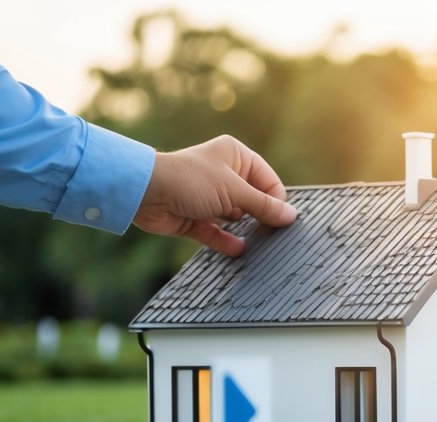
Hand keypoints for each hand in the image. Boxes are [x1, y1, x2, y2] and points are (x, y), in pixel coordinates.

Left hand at [133, 135, 297, 256]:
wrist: (144, 192)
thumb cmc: (189, 180)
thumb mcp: (234, 191)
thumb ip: (264, 206)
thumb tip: (291, 216)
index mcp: (235, 157)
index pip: (268, 180)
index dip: (275, 200)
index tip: (280, 218)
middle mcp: (223, 175)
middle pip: (253, 200)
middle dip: (261, 217)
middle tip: (272, 233)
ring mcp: (209, 198)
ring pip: (236, 218)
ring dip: (244, 230)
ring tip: (258, 243)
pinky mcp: (196, 218)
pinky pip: (217, 233)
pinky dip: (227, 242)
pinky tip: (239, 250)